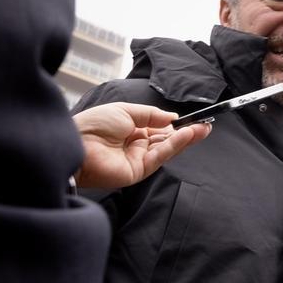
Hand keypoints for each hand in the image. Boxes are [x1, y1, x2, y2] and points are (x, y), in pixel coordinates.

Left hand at [72, 102, 210, 188]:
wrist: (76, 144)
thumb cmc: (94, 125)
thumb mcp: (126, 110)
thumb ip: (151, 115)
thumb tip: (173, 117)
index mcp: (132, 129)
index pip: (160, 128)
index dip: (177, 124)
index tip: (195, 119)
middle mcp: (137, 145)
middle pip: (167, 139)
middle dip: (188, 132)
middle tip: (206, 125)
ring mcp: (138, 159)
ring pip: (167, 149)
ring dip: (186, 138)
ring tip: (203, 129)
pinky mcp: (138, 171)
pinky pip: (160, 156)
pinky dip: (175, 145)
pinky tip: (187, 134)